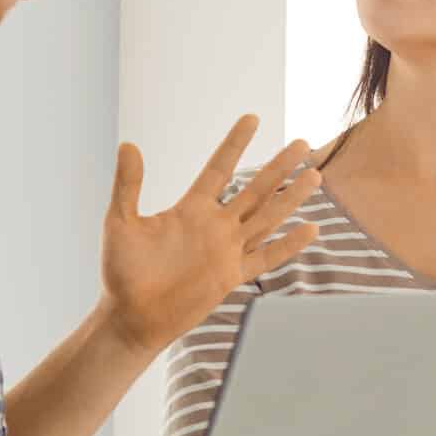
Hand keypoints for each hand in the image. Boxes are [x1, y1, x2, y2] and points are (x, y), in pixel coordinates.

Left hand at [99, 115, 321, 352]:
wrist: (132, 317)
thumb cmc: (121, 272)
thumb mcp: (120, 223)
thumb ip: (128, 185)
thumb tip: (128, 145)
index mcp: (190, 209)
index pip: (219, 169)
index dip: (235, 144)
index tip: (252, 118)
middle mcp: (214, 226)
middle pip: (255, 189)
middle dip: (279, 167)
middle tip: (303, 143)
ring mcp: (226, 250)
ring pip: (267, 217)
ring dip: (290, 198)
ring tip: (315, 176)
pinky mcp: (232, 276)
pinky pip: (267, 257)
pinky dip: (289, 244)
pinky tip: (310, 229)